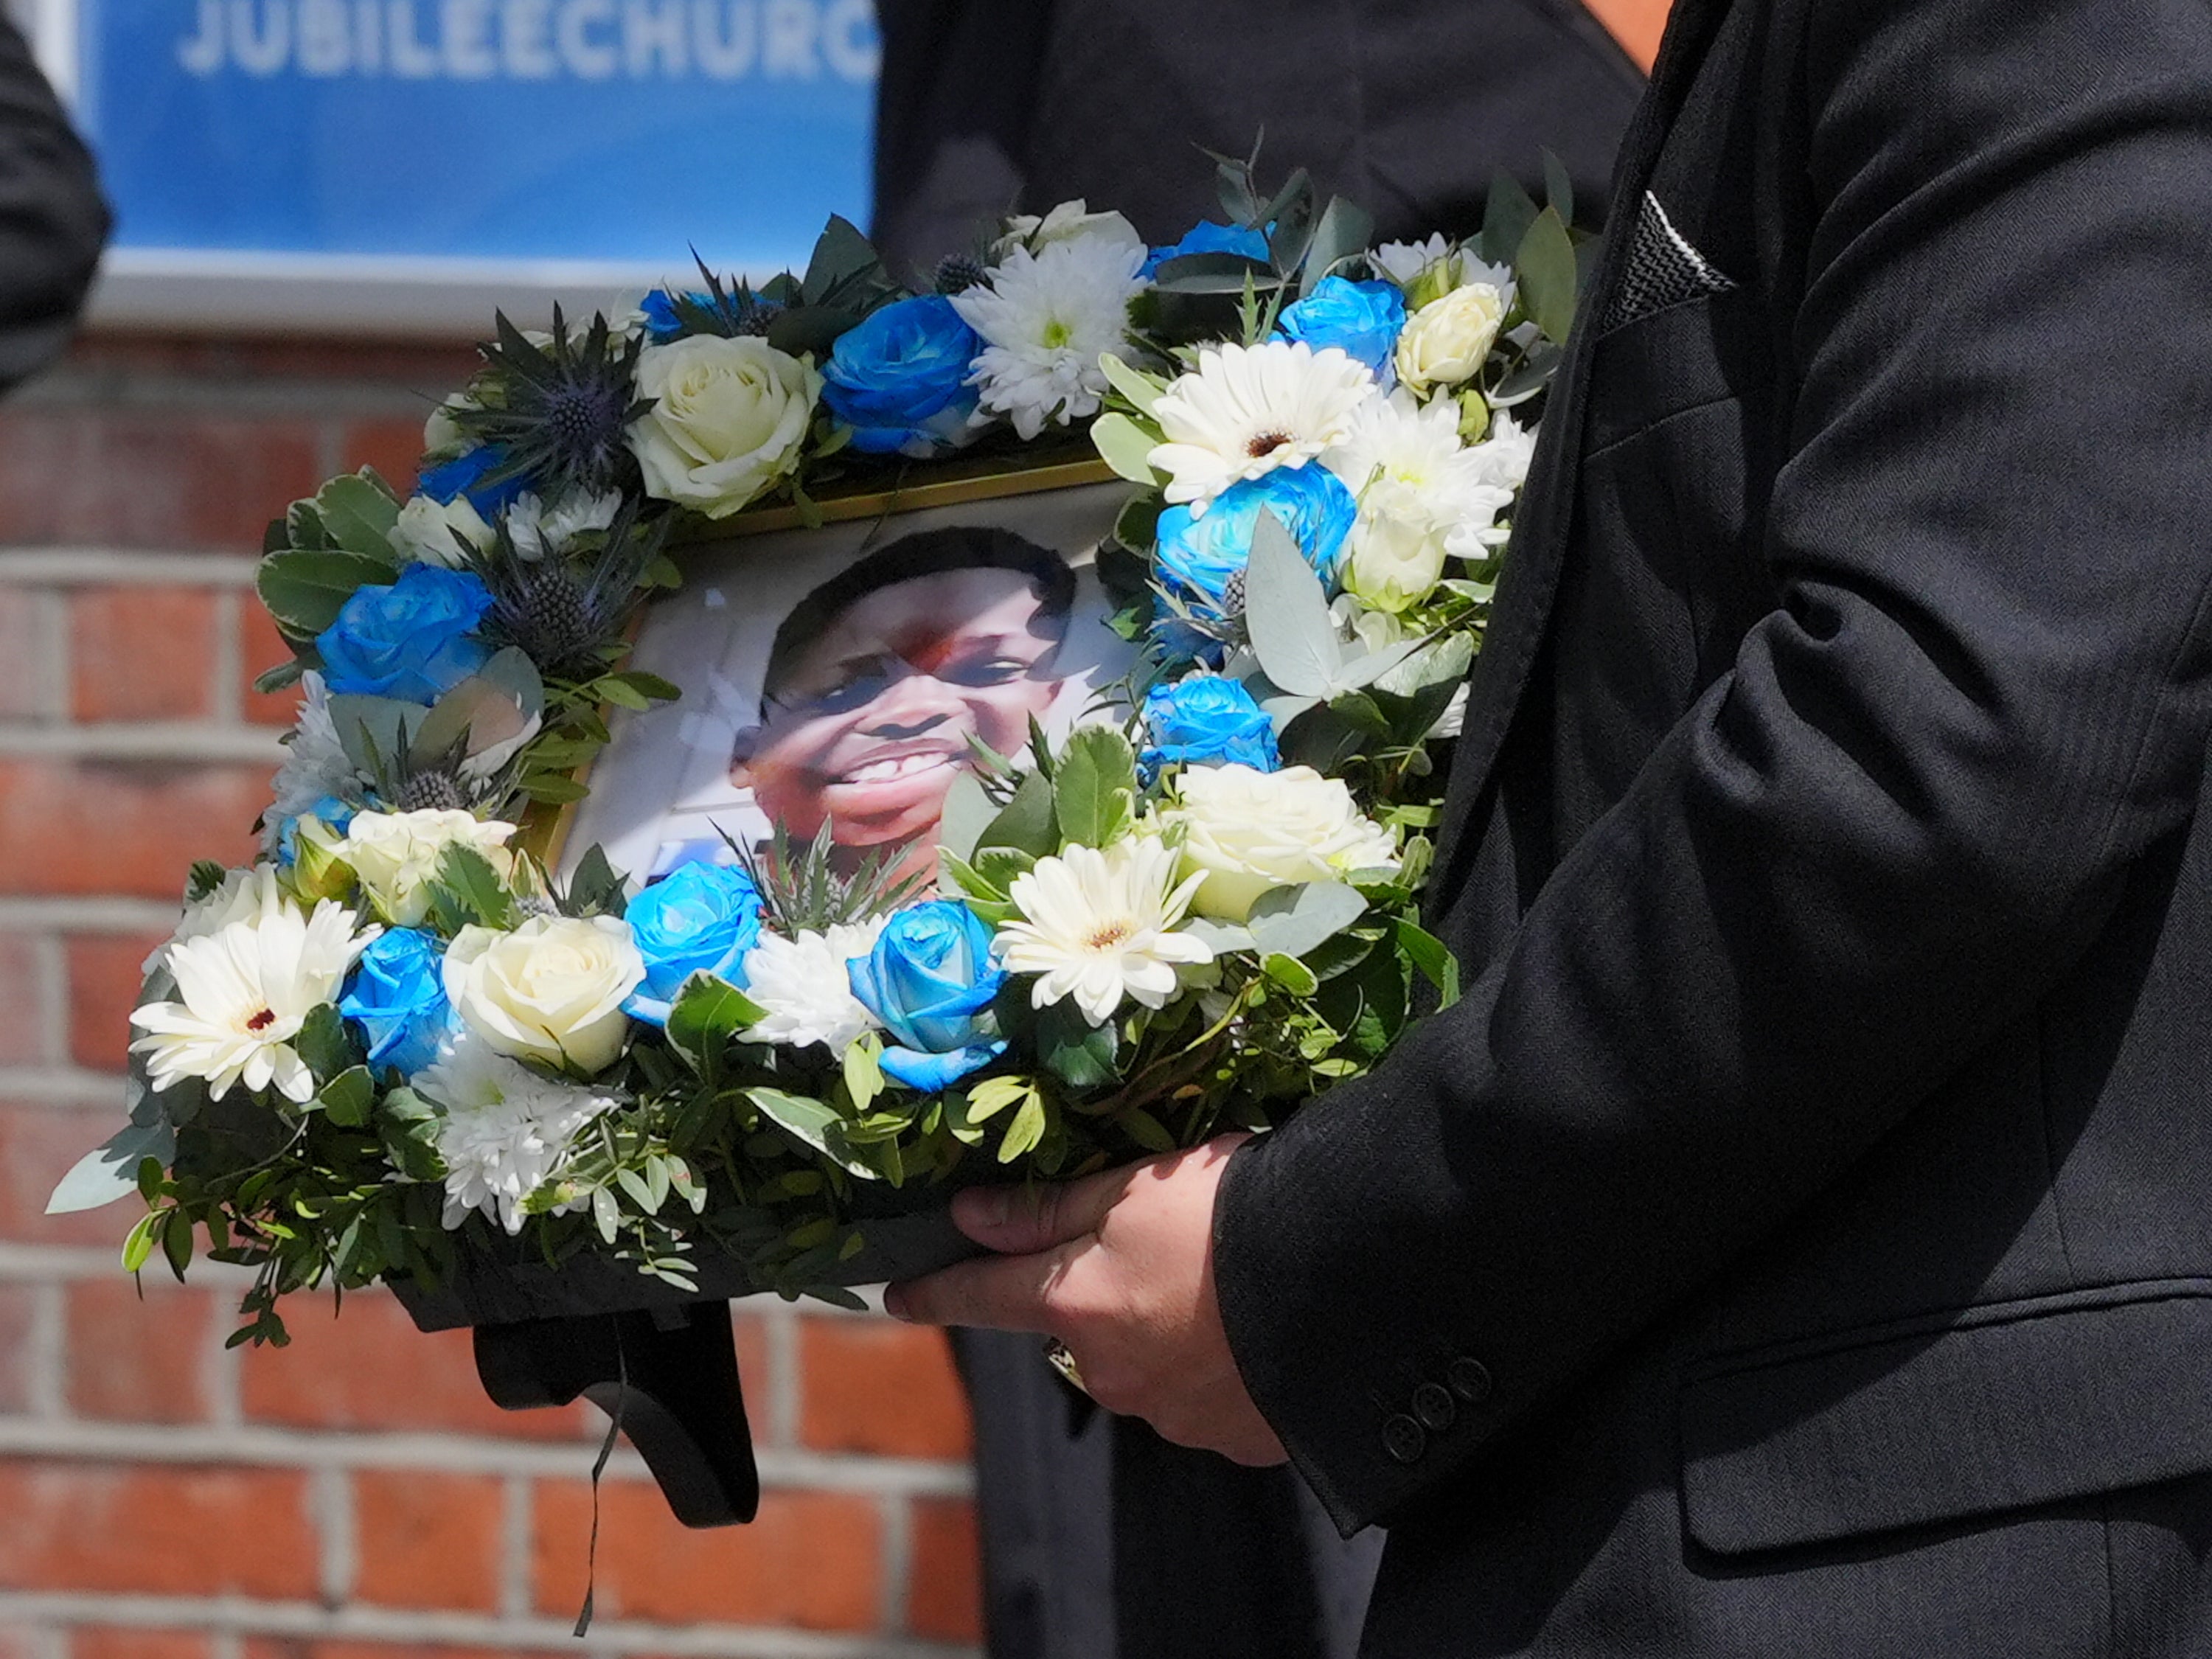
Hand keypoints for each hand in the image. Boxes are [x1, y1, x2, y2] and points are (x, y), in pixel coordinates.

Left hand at [885, 1135, 1287, 1466]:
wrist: (1352, 1280)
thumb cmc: (1233, 1215)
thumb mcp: (1133, 1190)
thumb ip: (1047, 1210)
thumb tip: (968, 1217)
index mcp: (1075, 1306)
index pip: (981, 1298)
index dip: (937, 1290)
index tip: (897, 1294)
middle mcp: (1109, 1374)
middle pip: (1076, 1330)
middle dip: (1099, 1295)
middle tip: (1162, 1248)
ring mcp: (1171, 1414)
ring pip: (1141, 1363)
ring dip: (1163, 1330)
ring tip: (1225, 1284)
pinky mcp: (1232, 1437)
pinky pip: (1203, 1396)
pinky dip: (1216, 1363)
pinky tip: (1254, 1327)